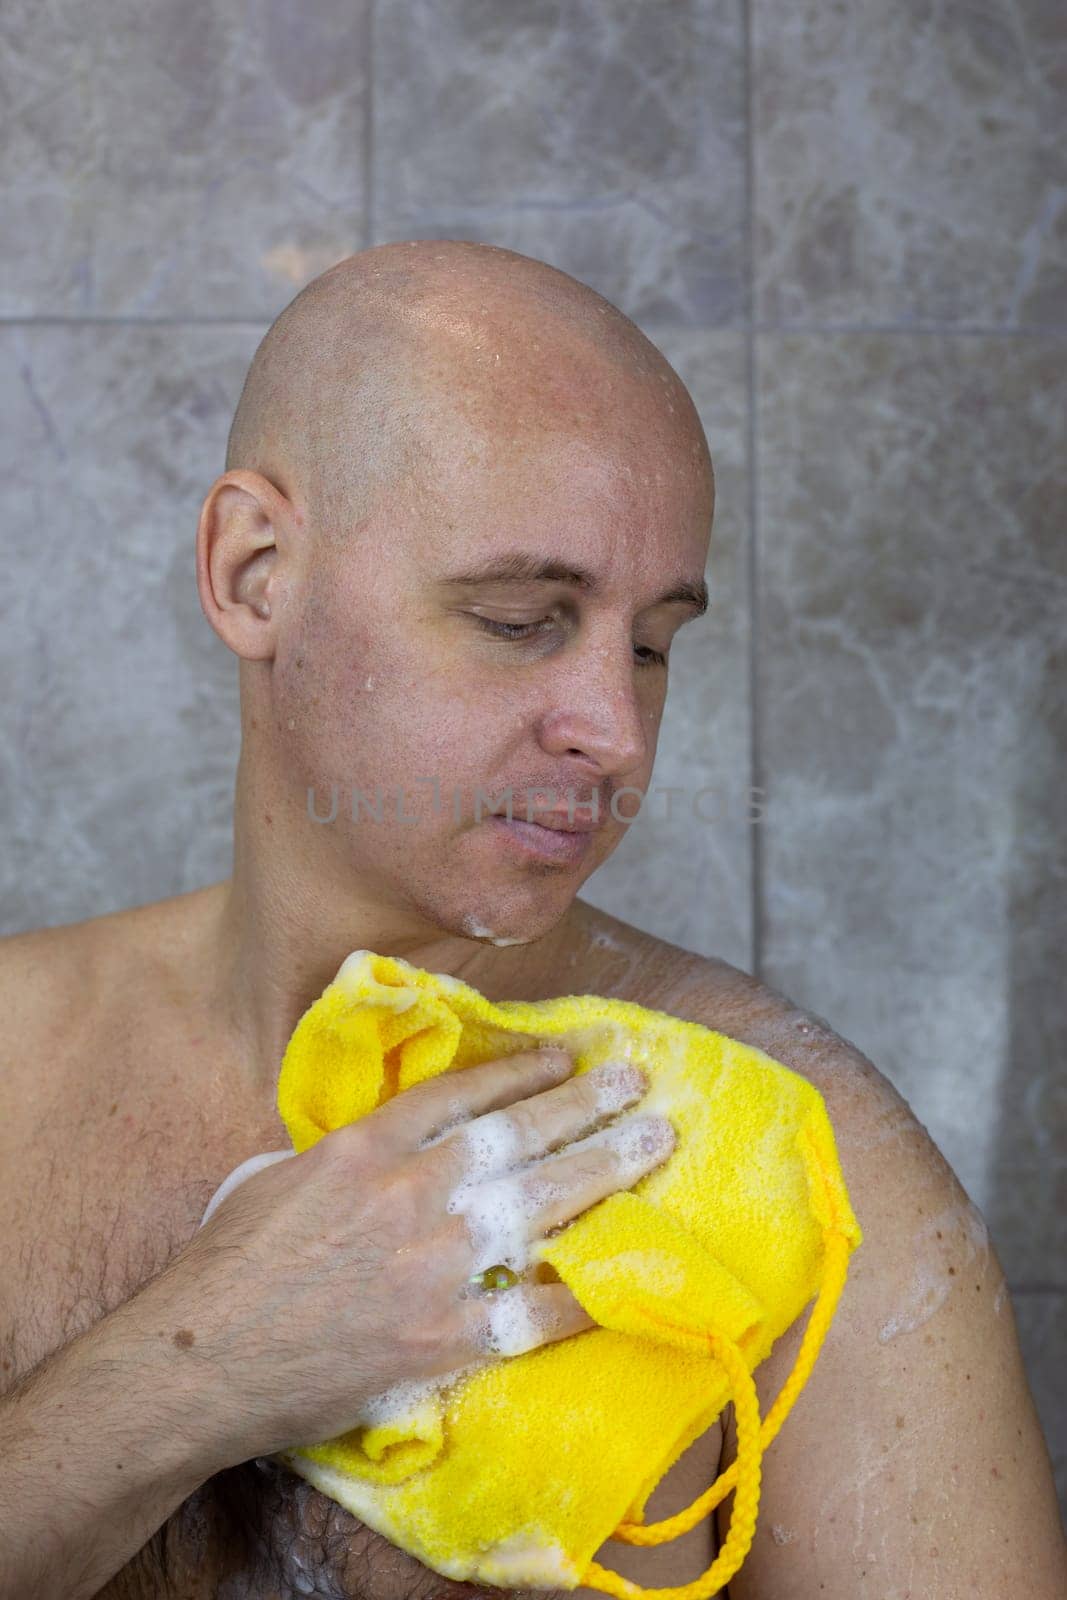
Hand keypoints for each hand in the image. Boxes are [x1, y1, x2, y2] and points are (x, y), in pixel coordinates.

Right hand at [156, 1048, 674, 1462]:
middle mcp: (408, 1194)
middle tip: (638, 1084)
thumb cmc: (226, 1267)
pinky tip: (621, 1271)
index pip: (462, 1094)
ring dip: (604, 1170)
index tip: (565, 1057)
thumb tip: (392, 1139)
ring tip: (652, 1142)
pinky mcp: (439, 1337)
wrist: (201, 1363)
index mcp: (365, 1148)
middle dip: (584, 1105)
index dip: (521, 1070)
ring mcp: (429, 1265)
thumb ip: (345, 1150)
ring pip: (538, 1205)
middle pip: (517, 1137)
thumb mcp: (275, 1175)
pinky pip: (530, 1310)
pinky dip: (579, 1292)